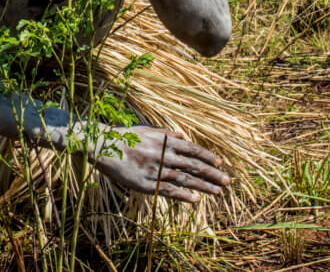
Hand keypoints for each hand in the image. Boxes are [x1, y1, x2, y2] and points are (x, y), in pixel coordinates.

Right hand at [92, 126, 229, 203]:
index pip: (192, 149)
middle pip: (193, 165)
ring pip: (184, 179)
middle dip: (212, 174)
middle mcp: (163, 154)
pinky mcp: (146, 183)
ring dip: (203, 186)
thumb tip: (183, 135)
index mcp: (164, 141)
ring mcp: (155, 170)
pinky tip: (195, 200)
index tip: (220, 163)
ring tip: (218, 193)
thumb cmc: (124, 137)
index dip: (207, 157)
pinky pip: (168, 190)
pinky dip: (183, 195)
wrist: (102, 146)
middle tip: (227, 181)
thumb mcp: (146, 130)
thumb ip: (166, 133)